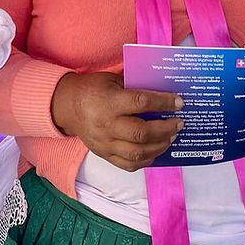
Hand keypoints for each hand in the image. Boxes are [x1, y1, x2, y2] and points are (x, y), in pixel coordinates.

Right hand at [50, 72, 182, 170]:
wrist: (66, 106)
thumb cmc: (91, 89)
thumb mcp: (111, 80)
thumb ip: (133, 87)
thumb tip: (161, 92)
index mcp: (109, 102)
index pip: (141, 103)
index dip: (163, 103)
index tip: (179, 102)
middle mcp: (107, 125)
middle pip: (141, 133)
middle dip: (165, 129)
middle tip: (179, 123)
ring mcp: (105, 143)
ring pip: (137, 152)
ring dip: (160, 146)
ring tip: (171, 137)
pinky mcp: (104, 155)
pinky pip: (129, 164)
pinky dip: (146, 159)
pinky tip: (155, 151)